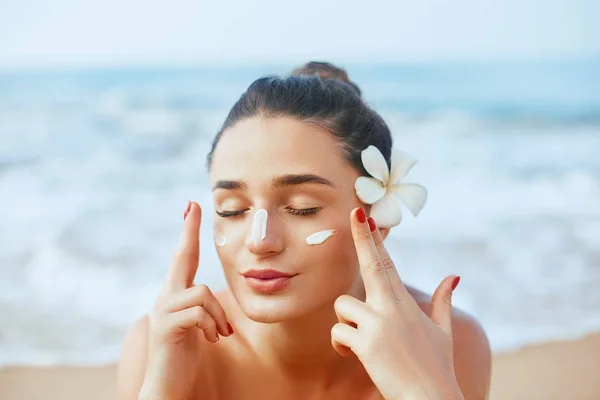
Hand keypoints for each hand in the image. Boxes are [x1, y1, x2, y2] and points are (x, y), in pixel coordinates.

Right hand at [138, 202, 233, 399]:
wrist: (168, 385)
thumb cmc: (185, 354)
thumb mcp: (197, 324)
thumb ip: (200, 306)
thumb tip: (208, 295)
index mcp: (175, 294)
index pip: (184, 257)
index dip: (188, 233)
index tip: (192, 206)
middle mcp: (165, 296)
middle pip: (182, 257)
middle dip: (188, 231)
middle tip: (193, 205)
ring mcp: (162, 310)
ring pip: (203, 292)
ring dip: (218, 315)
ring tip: (219, 333)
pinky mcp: (165, 326)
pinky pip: (199, 312)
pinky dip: (212, 325)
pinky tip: (211, 339)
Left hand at [331, 207, 463, 399]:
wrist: (432, 399)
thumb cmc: (436, 368)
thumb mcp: (443, 332)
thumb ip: (443, 301)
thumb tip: (454, 277)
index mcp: (405, 303)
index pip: (387, 263)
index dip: (374, 239)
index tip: (365, 217)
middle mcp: (392, 308)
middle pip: (372, 264)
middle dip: (361, 237)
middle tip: (354, 212)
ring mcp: (379, 324)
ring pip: (343, 305)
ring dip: (345, 322)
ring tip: (359, 341)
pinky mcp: (366, 343)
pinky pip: (338, 332)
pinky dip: (341, 343)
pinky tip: (352, 354)